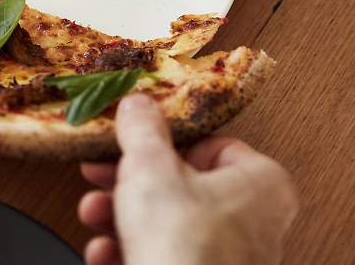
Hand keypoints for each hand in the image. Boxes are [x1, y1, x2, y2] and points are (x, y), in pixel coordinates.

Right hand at [78, 94, 298, 264]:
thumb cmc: (187, 251)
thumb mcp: (150, 168)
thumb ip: (142, 129)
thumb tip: (137, 104)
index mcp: (260, 183)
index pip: (209, 144)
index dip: (163, 140)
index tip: (133, 138)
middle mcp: (253, 222)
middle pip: (179, 185)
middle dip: (128, 182)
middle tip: (102, 172)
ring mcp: (228, 258)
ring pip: (166, 224)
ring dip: (120, 216)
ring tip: (94, 211)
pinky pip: (162, 257)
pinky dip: (129, 250)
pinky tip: (104, 250)